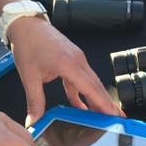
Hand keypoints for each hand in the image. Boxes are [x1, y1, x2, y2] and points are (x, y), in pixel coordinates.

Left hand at [6, 16, 121, 125]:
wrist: (27, 24)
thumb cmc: (28, 44)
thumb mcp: (29, 76)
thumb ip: (34, 101)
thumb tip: (34, 121)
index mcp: (69, 64)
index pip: (91, 88)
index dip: (103, 103)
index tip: (114, 115)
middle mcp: (78, 61)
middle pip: (97, 86)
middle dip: (108, 104)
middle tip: (119, 120)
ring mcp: (77, 59)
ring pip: (91, 82)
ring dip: (97, 98)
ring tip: (105, 116)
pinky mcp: (73, 59)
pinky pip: (82, 79)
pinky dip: (84, 93)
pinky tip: (83, 106)